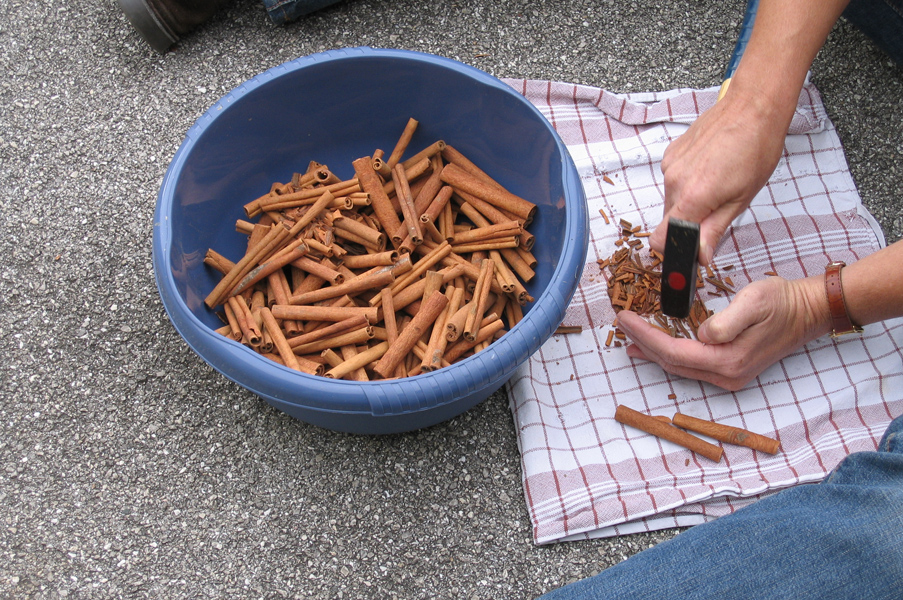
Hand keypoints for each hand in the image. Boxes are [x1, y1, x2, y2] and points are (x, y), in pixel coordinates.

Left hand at [616, 275, 831, 390]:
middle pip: (671, 362)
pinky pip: (690, 365)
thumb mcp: (754, 302)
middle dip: (642, 344)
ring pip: (679, 366)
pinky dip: (669, 354)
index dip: (644, 336)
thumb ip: (726, 322)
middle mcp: (726, 375)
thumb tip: (702, 334)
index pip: (672, 352)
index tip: (624, 318)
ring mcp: (729, 376)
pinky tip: (656, 346)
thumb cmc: (782, 302)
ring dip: (652, 351)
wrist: (808, 312)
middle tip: (621, 325)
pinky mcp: (730, 370)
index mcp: (727, 361)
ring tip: (630, 338)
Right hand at [649, 93, 787, 264]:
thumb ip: (714, 230)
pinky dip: (688, 184)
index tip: (690, 250)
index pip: (660, 239)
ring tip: (718, 185)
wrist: (753, 107)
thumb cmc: (756, 148)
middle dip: (688, 224)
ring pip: (672, 200)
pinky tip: (711, 170)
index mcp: (691, 196)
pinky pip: (674, 181)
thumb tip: (700, 256)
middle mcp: (673, 181)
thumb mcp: (741, 199)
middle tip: (717, 211)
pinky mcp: (671, 154)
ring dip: (690, 202)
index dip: (674, 250)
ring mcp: (670, 165)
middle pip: (668, 220)